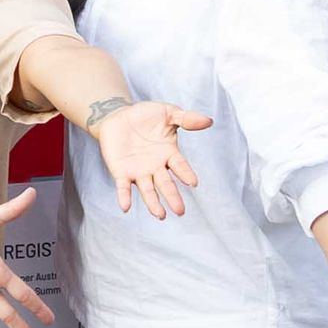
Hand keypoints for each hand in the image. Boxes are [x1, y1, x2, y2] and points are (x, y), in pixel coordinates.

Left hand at [87, 100, 209, 219]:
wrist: (119, 116)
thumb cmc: (146, 116)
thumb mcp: (168, 113)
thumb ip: (186, 118)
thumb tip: (209, 121)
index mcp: (169, 154)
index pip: (180, 166)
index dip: (185, 173)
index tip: (193, 182)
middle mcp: (156, 167)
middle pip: (166, 184)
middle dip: (172, 196)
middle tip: (180, 211)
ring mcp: (139, 171)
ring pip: (147, 190)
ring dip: (153, 203)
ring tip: (160, 215)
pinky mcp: (121, 172)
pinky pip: (123, 187)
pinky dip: (124, 197)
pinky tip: (125, 207)